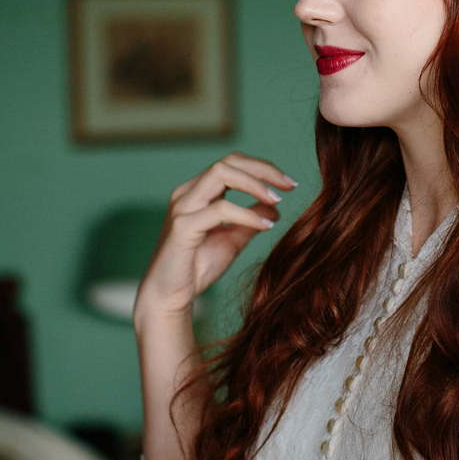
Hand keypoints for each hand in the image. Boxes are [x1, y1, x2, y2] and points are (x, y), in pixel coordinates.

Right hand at [134, 154, 296, 323]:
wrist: (169, 298)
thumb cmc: (196, 269)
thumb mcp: (232, 241)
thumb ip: (250, 221)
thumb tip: (275, 206)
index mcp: (197, 193)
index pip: (231, 163)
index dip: (262, 168)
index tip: (288, 183)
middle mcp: (187, 193)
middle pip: (228, 162)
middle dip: (263, 169)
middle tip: (289, 185)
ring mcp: (183, 208)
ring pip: (220, 174)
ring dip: (255, 184)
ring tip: (278, 200)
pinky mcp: (183, 227)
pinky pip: (220, 210)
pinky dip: (247, 214)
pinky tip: (266, 225)